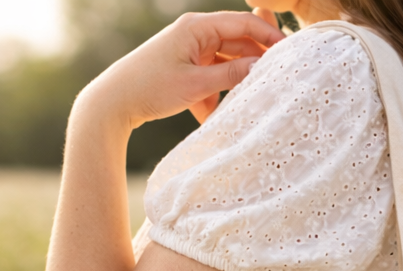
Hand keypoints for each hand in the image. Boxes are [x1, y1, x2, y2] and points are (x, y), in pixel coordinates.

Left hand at [78, 11, 284, 131]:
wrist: (113, 102)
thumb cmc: (150, 88)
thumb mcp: (195, 85)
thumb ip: (231, 75)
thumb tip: (260, 67)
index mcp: (197, 27)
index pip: (243, 24)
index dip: (269, 37)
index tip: (289, 53)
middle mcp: (194, 34)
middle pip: (237, 43)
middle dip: (253, 63)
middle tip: (275, 81)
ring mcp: (188, 51)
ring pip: (224, 64)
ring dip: (231, 85)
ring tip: (242, 103)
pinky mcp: (183, 69)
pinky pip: (209, 79)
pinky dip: (212, 97)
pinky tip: (207, 115)